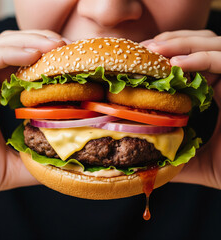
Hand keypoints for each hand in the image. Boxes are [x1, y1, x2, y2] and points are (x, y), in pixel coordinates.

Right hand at [0, 30, 66, 198]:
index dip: (45, 61)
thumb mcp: (15, 166)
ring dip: (29, 41)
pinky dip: (8, 54)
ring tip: (56, 45)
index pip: (20, 68)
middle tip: (66, 46)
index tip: (71, 61)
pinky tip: (34, 54)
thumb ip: (39, 160)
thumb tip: (70, 162)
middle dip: (40, 43)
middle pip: (11, 50)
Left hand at [141, 30, 220, 188]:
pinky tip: (175, 64)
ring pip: (211, 45)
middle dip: (170, 43)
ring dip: (180, 44)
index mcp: (211, 92)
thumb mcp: (190, 157)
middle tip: (144, 48)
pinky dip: (199, 59)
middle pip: (198, 47)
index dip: (165, 56)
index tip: (140, 58)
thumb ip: (169, 152)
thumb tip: (142, 156)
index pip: (187, 63)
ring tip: (154, 50)